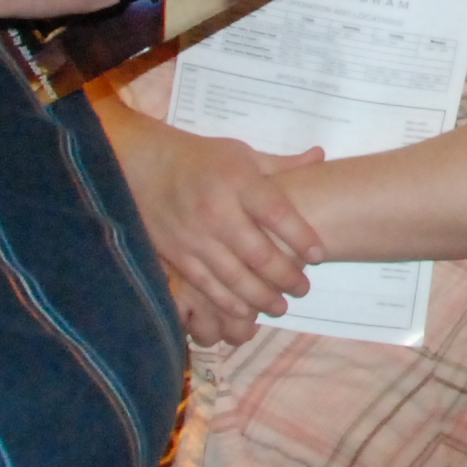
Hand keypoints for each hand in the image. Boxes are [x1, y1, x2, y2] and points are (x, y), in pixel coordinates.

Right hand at [117, 117, 327, 346]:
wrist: (145, 166)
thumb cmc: (203, 160)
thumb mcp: (243, 154)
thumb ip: (282, 164)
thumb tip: (320, 156)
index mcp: (239, 181)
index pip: (278, 213)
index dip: (301, 237)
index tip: (319, 256)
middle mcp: (218, 210)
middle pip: (258, 252)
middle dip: (285, 275)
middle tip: (303, 288)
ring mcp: (195, 236)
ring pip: (233, 275)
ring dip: (260, 296)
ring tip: (281, 307)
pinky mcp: (177, 254)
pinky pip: (205, 284)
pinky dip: (226, 301)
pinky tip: (246, 311)